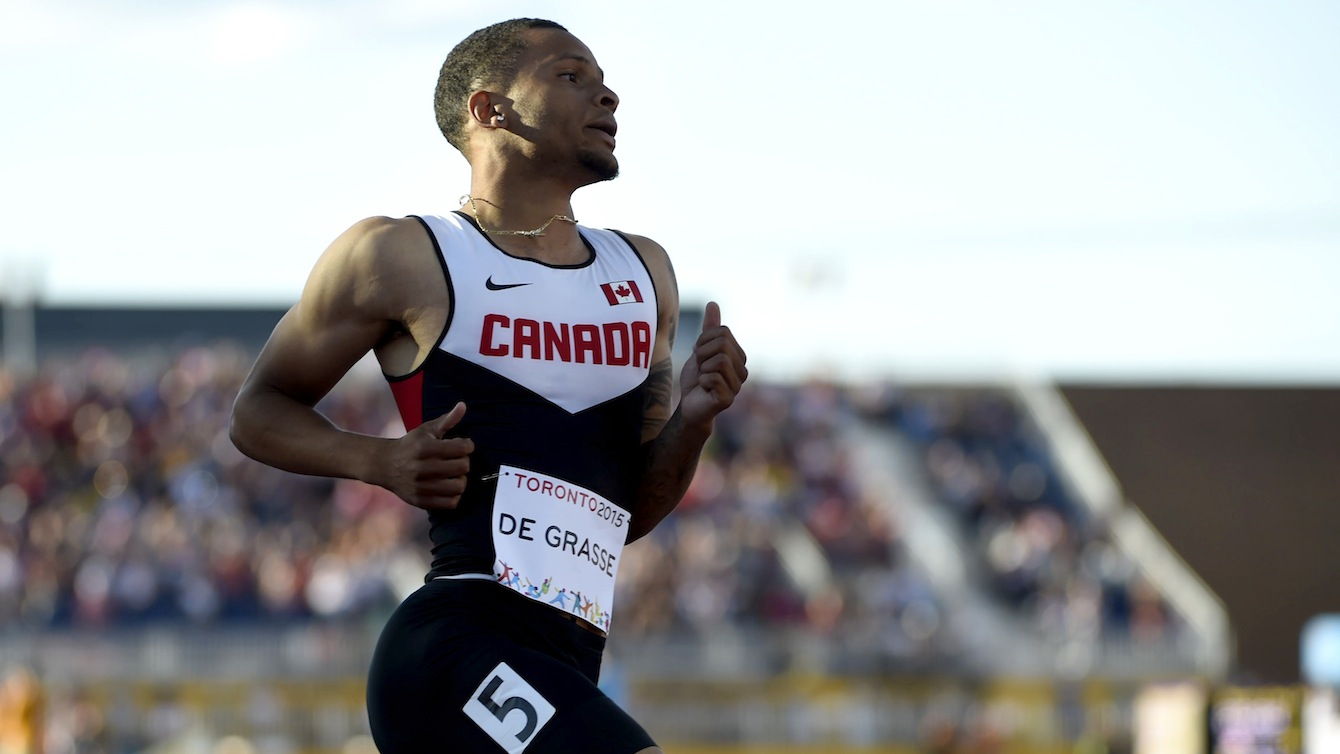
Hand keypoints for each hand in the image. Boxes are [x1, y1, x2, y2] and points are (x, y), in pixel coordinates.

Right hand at [383, 402, 473, 509]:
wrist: (384, 465)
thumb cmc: (411, 445)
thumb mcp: (426, 430)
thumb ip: (447, 420)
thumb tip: (463, 405)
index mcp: (425, 448)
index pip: (461, 448)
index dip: (467, 446)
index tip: (462, 446)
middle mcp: (422, 468)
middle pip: (462, 467)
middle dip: (464, 462)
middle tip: (457, 460)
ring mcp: (420, 486)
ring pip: (458, 487)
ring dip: (460, 479)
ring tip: (454, 474)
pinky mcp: (420, 500)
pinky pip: (450, 503)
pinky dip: (454, 495)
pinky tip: (448, 486)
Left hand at [678, 302, 747, 430]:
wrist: (689, 406)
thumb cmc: (697, 379)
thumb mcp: (701, 349)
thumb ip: (709, 329)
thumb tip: (712, 303)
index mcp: (739, 356)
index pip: (723, 332)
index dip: (704, 340)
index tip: (699, 354)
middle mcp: (743, 370)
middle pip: (723, 344)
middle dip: (703, 353)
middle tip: (700, 367)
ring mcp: (737, 385)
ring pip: (719, 360)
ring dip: (703, 368)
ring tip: (703, 378)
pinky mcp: (728, 398)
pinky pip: (712, 377)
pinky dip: (702, 381)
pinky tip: (704, 389)